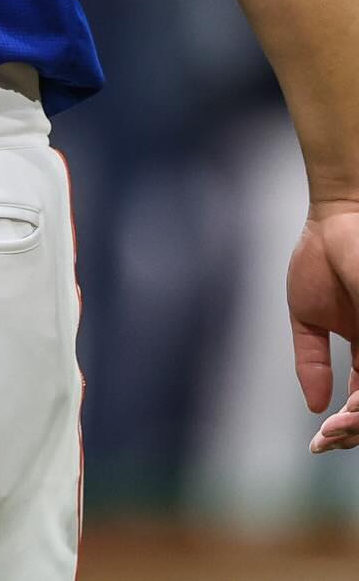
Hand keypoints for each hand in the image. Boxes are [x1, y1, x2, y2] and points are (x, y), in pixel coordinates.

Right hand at [289, 204, 358, 451]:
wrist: (336, 220)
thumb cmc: (320, 255)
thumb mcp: (306, 314)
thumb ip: (309, 359)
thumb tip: (313, 407)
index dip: (345, 426)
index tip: (319, 441)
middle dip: (352, 431)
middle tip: (327, 440)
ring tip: (338, 428)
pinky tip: (353, 408)